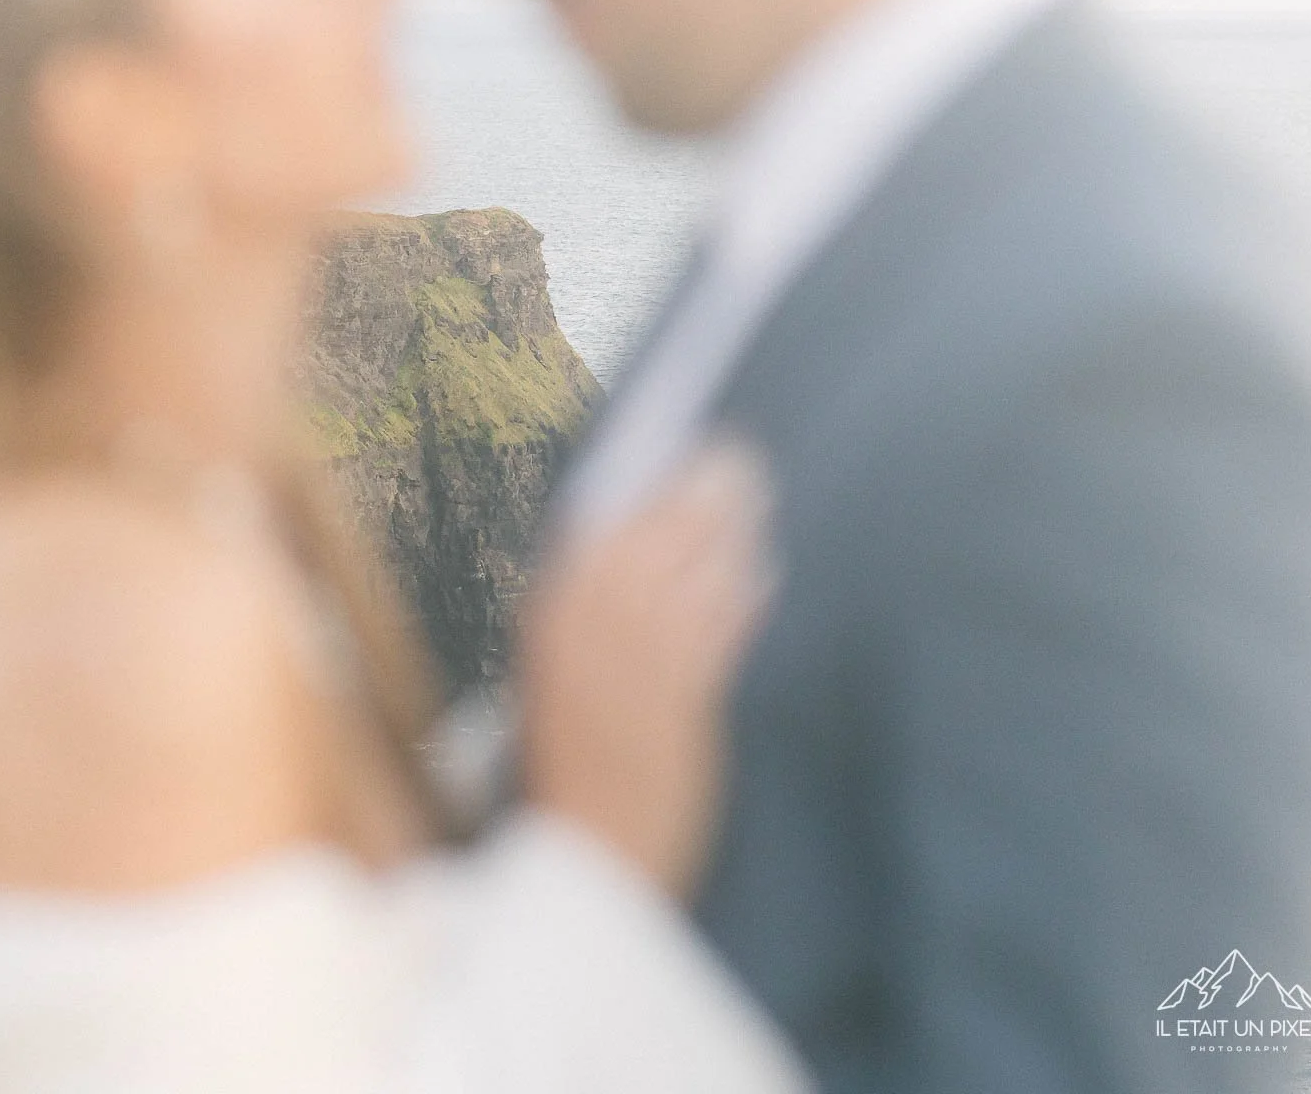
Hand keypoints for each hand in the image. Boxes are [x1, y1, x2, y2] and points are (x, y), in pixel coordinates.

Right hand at [519, 444, 775, 894]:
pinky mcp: (688, 702)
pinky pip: (719, 629)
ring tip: (754, 498)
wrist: (586, 857)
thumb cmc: (564, 771)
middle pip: (655, 540)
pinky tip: (761, 568)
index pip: (600, 532)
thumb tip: (618, 551)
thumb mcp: (552, 682)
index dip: (644, 489)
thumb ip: (584, 620)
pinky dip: (742, 595)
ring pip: (693, 574)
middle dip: (699, 494)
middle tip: (736, 457)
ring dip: (729, 531)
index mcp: (549, 623)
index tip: (673, 452)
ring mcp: (643, 667)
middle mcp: (594, 634)